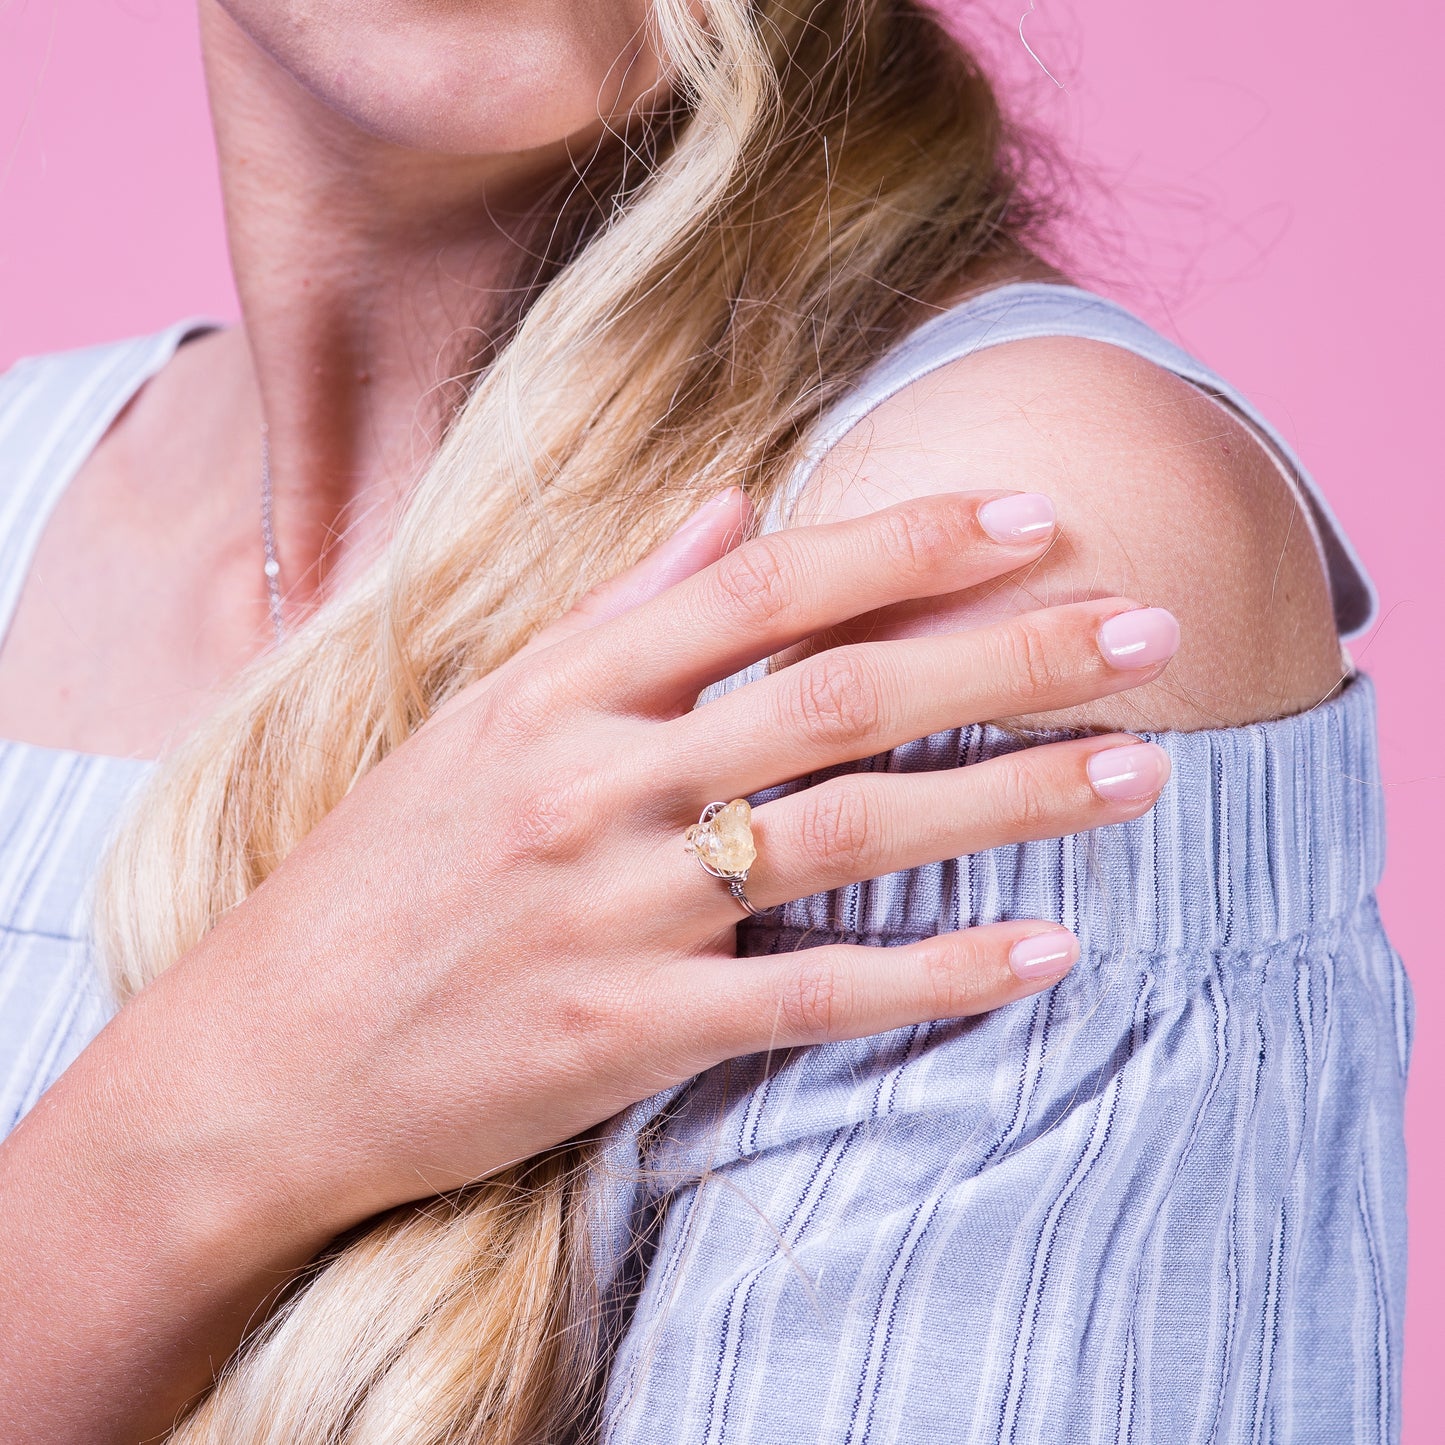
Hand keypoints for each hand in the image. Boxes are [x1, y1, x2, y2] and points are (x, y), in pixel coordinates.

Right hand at [142, 486, 1175, 1228]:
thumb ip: (617, 609)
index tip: (1035, 514)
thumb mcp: (478, 717)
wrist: (261, 1054)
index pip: (762, 586)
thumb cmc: (378, 876)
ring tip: (1142, 773)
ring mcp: (612, 908)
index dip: (908, 542)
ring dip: (1008, 798)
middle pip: (839, 696)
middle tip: (1151, 629)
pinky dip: (936, 975)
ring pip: (848, 831)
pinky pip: (810, 993)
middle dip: (1010, 654)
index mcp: (556, 690)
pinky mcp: (624, 1033)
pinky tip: (1047, 953)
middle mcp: (592, 782)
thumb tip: (731, 503)